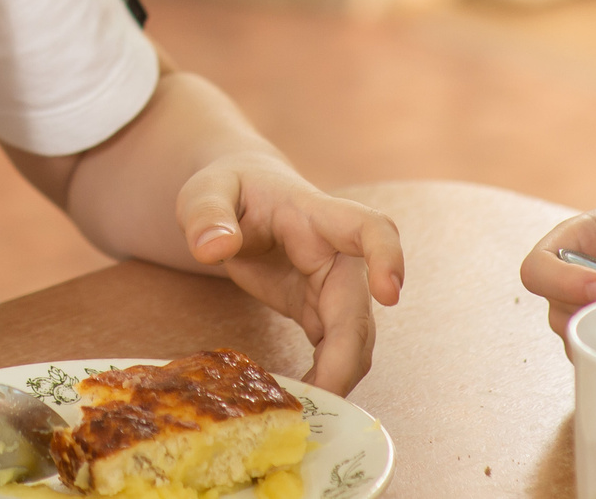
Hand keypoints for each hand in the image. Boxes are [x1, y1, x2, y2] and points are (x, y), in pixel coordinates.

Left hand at [177, 156, 403, 395]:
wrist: (238, 198)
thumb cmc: (229, 188)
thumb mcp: (205, 191)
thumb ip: (207, 214)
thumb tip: (213, 248)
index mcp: (315, 215)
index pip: (368, 227)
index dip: (387, 257)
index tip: (390, 293)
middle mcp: (335, 253)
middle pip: (359, 306)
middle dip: (348, 353)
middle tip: (322, 395)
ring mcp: (331, 285)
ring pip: (355, 336)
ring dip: (339, 374)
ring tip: (306, 406)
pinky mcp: (319, 310)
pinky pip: (335, 349)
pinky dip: (325, 376)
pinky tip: (301, 397)